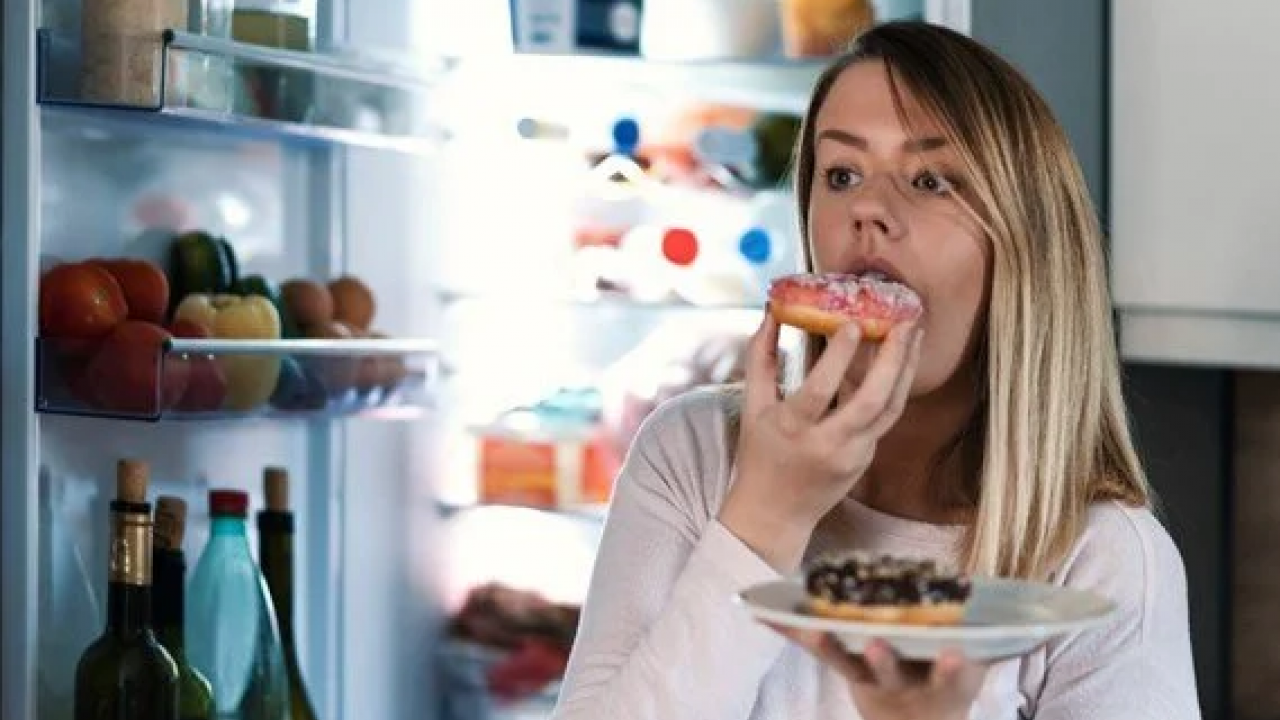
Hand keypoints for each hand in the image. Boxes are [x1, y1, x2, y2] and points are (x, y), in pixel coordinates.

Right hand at [718, 310, 922, 570]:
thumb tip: (771, 312)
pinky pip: (884, 418)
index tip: (854, 323)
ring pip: (890, 410)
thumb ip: (761, 358)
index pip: (821, 389)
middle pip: (870, 401)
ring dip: (906, 370)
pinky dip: (894, 387)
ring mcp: (853, 455)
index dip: (840, 356)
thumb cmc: (759, 455)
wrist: (775, 514)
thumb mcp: (752, 407)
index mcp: (793, 429)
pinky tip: (899, 361)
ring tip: (914, 336)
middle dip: (892, 359)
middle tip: (904, 323)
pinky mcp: (867, 459)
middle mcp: (828, 444)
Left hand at [769, 627, 986, 719]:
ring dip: (827, 646)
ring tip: (812, 631)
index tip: (957, 655)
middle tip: (877, 643)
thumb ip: (995, 647)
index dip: (953, 670)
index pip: (952, 680)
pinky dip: (789, 631)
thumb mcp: (976, 670)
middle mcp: (901, 684)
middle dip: (884, 660)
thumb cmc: (948, 682)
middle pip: (890, 675)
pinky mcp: (842, 666)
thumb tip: (1039, 629)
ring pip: (846, 663)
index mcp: (941, 686)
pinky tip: (761, 614)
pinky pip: (813, 648)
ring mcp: (867, 677)